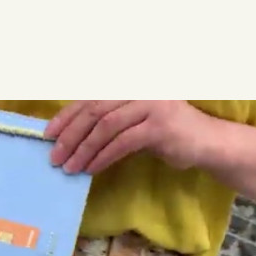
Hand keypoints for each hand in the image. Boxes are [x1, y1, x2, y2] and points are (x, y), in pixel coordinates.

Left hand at [45, 100, 201, 174]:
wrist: (207, 142)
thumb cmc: (167, 134)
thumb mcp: (135, 121)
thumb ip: (109, 120)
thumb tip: (71, 136)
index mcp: (129, 85)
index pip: (90, 98)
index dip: (66, 116)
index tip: (48, 135)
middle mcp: (138, 89)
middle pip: (94, 110)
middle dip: (70, 135)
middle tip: (54, 156)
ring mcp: (151, 105)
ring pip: (106, 127)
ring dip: (84, 149)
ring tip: (70, 168)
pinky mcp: (159, 126)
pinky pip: (122, 142)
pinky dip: (103, 157)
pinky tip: (91, 169)